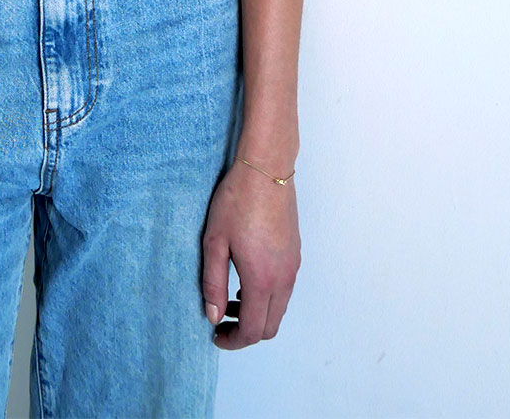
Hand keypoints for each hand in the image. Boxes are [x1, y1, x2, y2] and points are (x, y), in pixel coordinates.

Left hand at [201, 157, 300, 346]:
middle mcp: (284, 278)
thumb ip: (213, 282)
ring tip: (230, 298)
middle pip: (270, 326)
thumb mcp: (214, 241)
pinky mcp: (296, 254)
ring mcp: (293, 266)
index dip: (234, 341)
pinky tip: (246, 278)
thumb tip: (213, 315)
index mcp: (262, 279)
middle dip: (246, 331)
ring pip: (279, 308)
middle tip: (222, 321)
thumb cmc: (237, 200)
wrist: (266, 169)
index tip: (216, 335)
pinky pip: (284, 290)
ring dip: (257, 313)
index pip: (253, 330)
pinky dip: (267, 297)